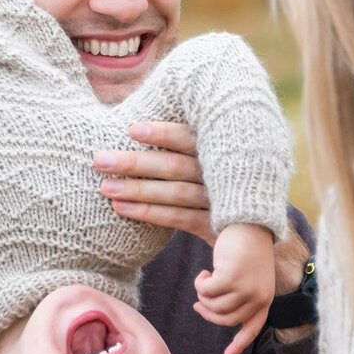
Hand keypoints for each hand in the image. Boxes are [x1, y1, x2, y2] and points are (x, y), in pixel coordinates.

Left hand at [95, 121, 214, 244]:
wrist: (254, 228)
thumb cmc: (222, 181)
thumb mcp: (212, 154)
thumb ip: (186, 141)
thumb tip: (137, 124)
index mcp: (219, 149)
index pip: (189, 137)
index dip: (162, 133)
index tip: (130, 131)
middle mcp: (221, 173)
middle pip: (175, 165)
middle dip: (135, 163)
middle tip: (99, 160)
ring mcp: (220, 201)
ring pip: (175, 193)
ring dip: (137, 190)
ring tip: (105, 187)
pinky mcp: (215, 226)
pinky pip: (179, 219)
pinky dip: (150, 213)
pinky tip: (122, 209)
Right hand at [194, 223, 274, 353]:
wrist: (250, 224)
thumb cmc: (247, 249)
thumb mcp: (249, 276)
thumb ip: (240, 295)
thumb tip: (214, 311)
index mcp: (264, 300)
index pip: (252, 328)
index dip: (239, 344)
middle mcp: (258, 297)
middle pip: (224, 318)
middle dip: (207, 310)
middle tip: (199, 300)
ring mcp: (245, 289)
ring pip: (213, 306)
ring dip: (203, 295)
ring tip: (204, 281)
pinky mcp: (231, 278)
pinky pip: (206, 291)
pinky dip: (200, 284)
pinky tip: (204, 273)